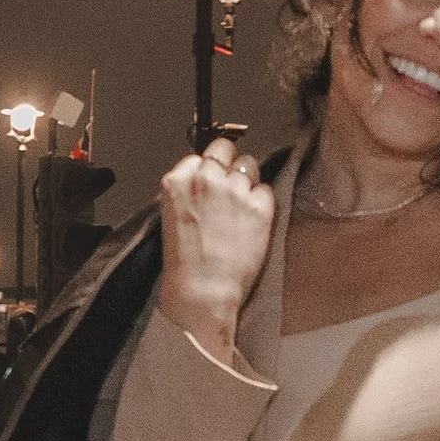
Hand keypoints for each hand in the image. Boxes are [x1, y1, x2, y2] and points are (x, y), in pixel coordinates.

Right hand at [156, 139, 273, 360]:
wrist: (202, 291)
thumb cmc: (184, 262)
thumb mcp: (172, 215)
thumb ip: (188, 190)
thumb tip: (206, 178)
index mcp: (177, 181)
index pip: (200, 154)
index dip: (209, 167)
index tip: (212, 179)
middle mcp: (206, 178)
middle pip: (225, 149)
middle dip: (229, 164)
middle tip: (230, 186)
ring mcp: (235, 190)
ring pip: (249, 164)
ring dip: (248, 181)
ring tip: (242, 207)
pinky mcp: (260, 206)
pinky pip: (267, 189)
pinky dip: (263, 202)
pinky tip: (253, 221)